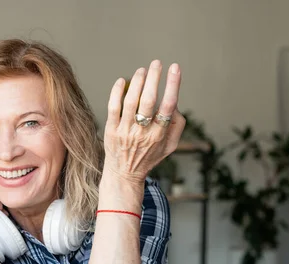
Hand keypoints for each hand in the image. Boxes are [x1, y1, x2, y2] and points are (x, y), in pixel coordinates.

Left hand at [102, 60, 185, 183]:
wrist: (123, 175)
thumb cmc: (149, 157)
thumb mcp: (170, 147)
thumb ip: (177, 126)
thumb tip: (175, 104)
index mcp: (160, 135)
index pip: (168, 106)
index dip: (173, 85)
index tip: (175, 68)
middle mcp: (143, 133)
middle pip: (149, 100)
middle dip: (154, 78)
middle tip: (156, 63)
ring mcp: (125, 131)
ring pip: (131, 101)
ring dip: (137, 82)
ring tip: (142, 70)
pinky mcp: (111, 131)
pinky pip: (113, 107)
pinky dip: (117, 92)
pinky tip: (122, 81)